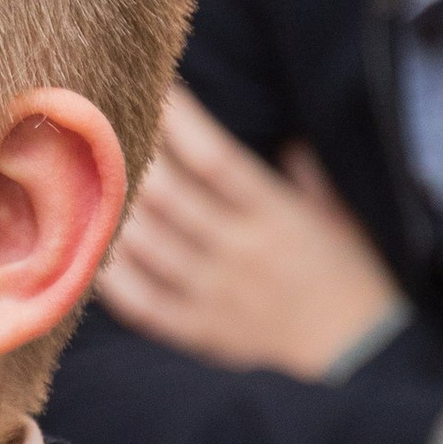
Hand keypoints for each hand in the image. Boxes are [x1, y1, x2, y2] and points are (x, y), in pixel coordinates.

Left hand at [95, 86, 400, 377]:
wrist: (362, 358)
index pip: (215, 158)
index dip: (179, 119)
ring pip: (143, 244)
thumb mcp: (340, 215)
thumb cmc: (356, 278)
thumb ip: (307, 172)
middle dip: (129, 153)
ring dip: (109, 206)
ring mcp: (213, 293)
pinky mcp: (198, 331)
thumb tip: (282, 132)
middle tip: (99, 121)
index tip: (154, 85)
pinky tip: (85, 244)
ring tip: (80, 173)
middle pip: (166, 195)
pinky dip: (108, 273)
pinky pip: (139, 301)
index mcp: (277, 214)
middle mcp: (239, 250)